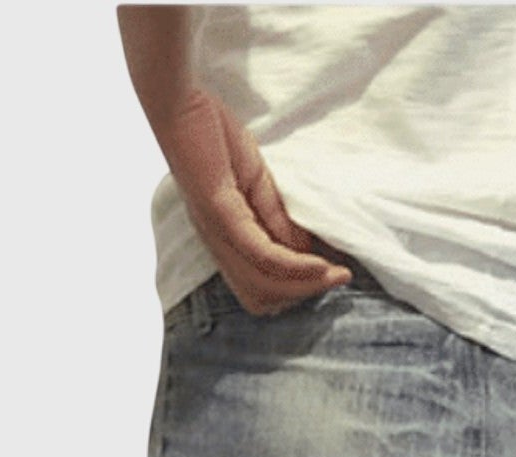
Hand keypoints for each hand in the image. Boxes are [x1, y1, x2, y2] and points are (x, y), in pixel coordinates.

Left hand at [160, 87, 351, 314]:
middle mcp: (218, 244)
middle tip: (337, 277)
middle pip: (261, 297)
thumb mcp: (255, 181)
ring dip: (305, 284)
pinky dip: (292, 265)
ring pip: (262, 284)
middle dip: (304, 293)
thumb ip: (276, 216)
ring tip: (335, 274)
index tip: (328, 275)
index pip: (258, 289)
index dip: (294, 291)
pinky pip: (260, 252)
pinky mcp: (220, 212)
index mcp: (224, 240)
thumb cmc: (213, 135)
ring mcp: (217, 232)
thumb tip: (304, 248)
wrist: (178, 101)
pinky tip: (318, 263)